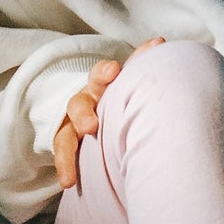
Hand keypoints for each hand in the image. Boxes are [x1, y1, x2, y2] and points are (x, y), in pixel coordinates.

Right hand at [53, 41, 163, 189]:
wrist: (108, 118)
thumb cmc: (122, 97)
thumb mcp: (130, 82)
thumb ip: (142, 63)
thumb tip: (159, 42)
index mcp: (101, 85)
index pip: (99, 75)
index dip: (105, 73)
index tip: (114, 71)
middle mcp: (84, 102)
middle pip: (78, 104)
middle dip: (83, 114)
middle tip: (91, 126)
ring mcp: (73, 125)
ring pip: (64, 135)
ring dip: (68, 152)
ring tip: (71, 172)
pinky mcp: (69, 144)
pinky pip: (63, 155)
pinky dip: (65, 167)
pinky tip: (68, 181)